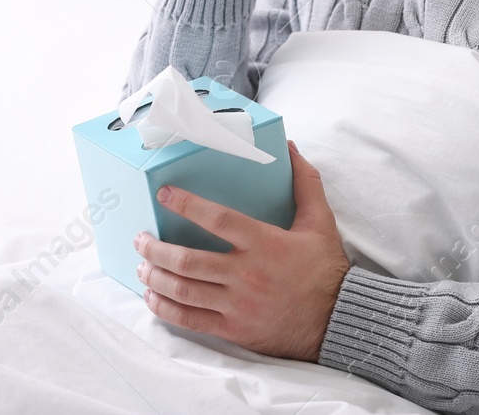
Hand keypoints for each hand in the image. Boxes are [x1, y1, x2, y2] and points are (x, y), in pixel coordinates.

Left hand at [134, 142, 350, 361]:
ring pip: (184, 290)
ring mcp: (237, 305)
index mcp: (264, 243)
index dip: (187, 205)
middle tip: (141, 238)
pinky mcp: (234, 329)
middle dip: (157, 248)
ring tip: (142, 264)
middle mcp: (246, 274)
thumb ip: (305, 182)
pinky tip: (153, 297)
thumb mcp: (320, 220)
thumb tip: (290, 148)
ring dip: (156, 277)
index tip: (164, 195)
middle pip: (188, 260)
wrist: (337, 319)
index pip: (217, 219)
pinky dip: (166, 309)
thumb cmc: (325, 268)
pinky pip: (191, 321)